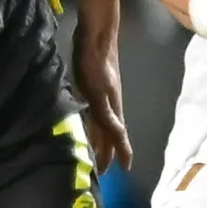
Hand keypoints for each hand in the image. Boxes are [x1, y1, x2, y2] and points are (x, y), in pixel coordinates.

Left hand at [73, 29, 132, 171]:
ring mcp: (102, 97)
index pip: (120, 137)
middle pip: (110, 134)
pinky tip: (82, 124)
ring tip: (91, 152)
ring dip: (99, 139)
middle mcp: (110, 107)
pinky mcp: (93, 89)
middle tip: (100, 170)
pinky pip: (93, 114)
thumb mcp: (100, 93)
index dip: (121, 153)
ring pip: (102, 125)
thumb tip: (118, 139)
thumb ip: (107, 116)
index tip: (123, 170)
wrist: (97, 37)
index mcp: (114, 110)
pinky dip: (90, 124)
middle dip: (107, 152)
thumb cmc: (97, 65)